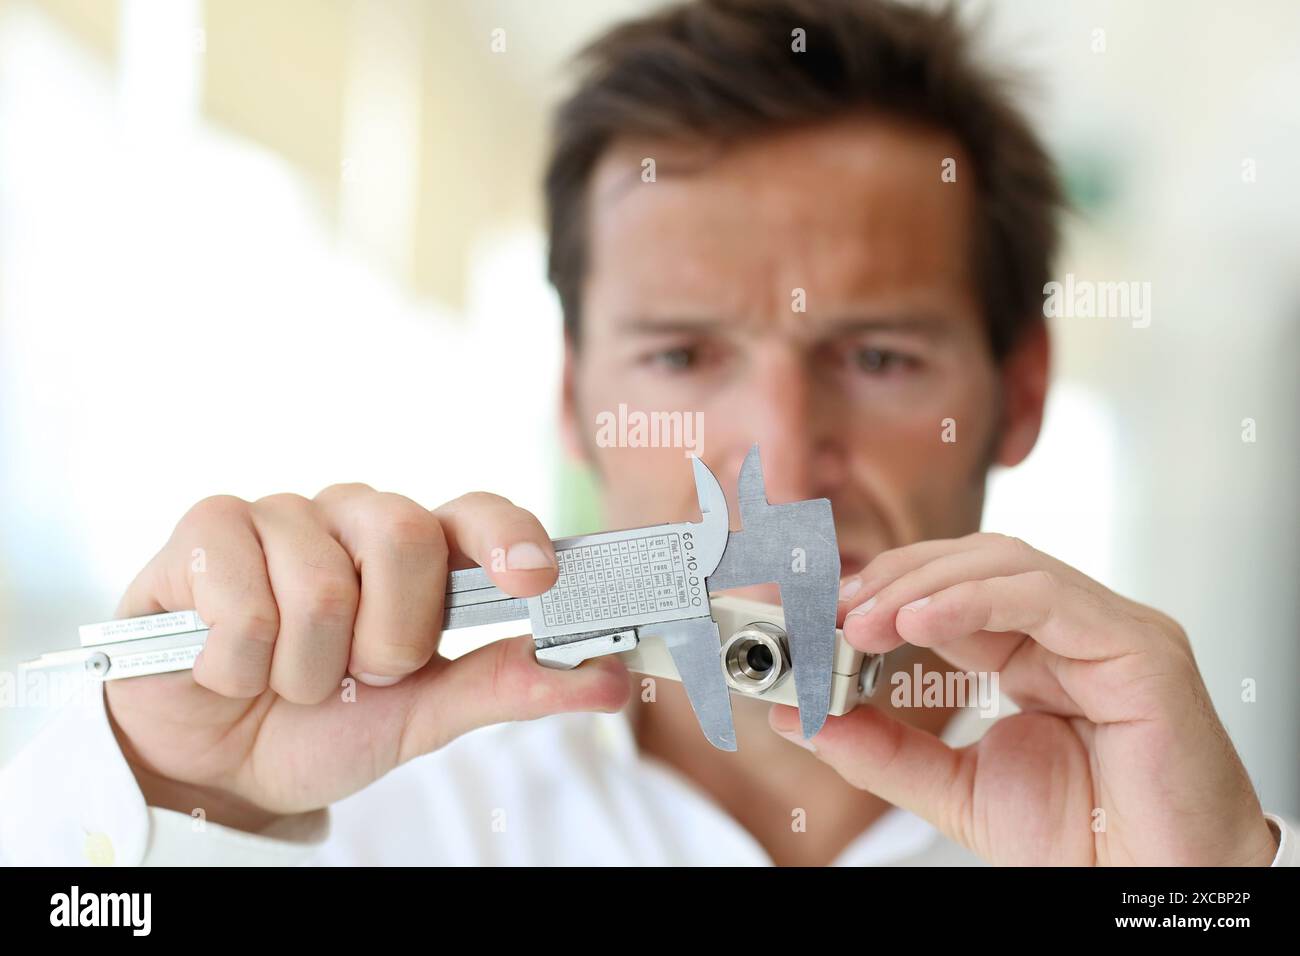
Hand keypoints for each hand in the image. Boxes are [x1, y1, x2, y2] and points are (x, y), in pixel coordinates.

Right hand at [106, 486, 629, 830]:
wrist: (218, 764)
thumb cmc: (326, 726)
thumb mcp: (426, 715)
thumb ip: (511, 685)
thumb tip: (610, 677)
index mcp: (421, 550)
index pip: (477, 514)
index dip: (509, 536)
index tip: (536, 579)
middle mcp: (357, 517)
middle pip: (404, 535)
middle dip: (387, 638)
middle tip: (360, 673)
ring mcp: (280, 515)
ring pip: (320, 586)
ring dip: (306, 670)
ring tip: (287, 679)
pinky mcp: (208, 530)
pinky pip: (241, 598)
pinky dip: (238, 663)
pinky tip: (228, 665)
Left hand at [770, 533, 1278, 864]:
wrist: (1154, 894)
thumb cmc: (1087, 844)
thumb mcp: (956, 790)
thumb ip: (883, 750)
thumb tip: (805, 715)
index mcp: (1036, 653)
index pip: (953, 590)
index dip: (887, 592)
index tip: (825, 616)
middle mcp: (1074, 632)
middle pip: (975, 563)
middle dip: (897, 580)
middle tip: (836, 614)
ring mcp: (1110, 632)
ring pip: (1006, 564)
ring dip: (923, 585)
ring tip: (865, 621)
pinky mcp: (1140, 648)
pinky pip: (1046, 596)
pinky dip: (973, 599)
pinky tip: (917, 622)